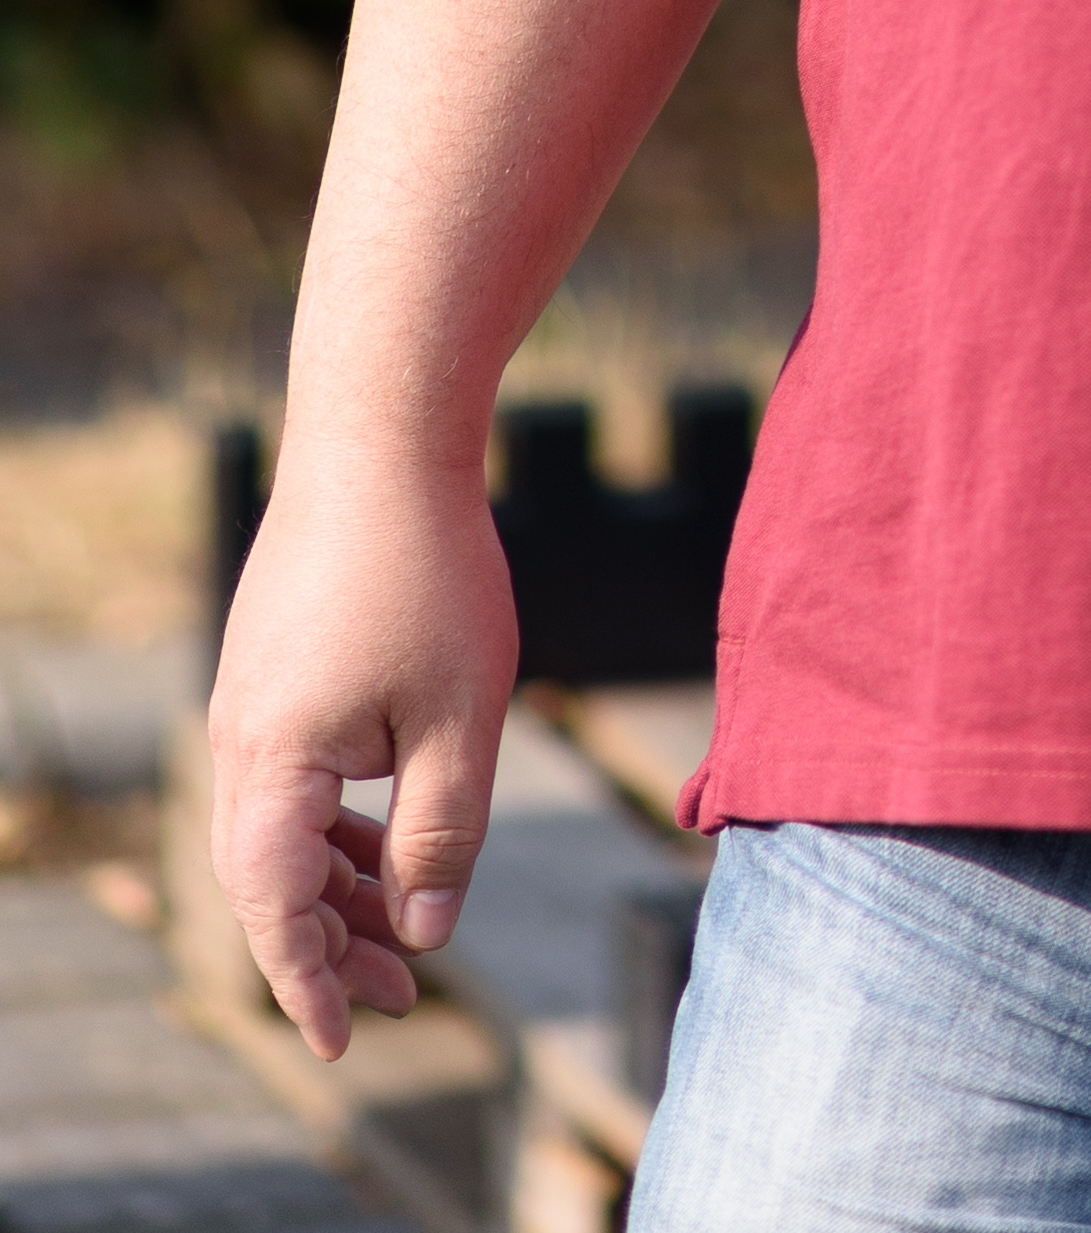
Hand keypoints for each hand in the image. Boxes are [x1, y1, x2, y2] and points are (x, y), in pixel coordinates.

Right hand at [207, 449, 518, 1059]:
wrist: (384, 437)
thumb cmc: (429, 572)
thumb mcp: (458, 719)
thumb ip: (440, 835)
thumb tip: (426, 933)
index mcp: (271, 764)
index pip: (271, 910)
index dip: (306, 983)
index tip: (340, 1045)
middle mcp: (241, 738)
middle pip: (267, 879)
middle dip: (329, 945)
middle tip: (401, 998)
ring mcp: (251, 697)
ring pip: (280, 828)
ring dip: (337, 884)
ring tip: (406, 930)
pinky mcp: (275, 663)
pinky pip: (292, 776)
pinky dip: (335, 823)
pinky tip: (390, 831)